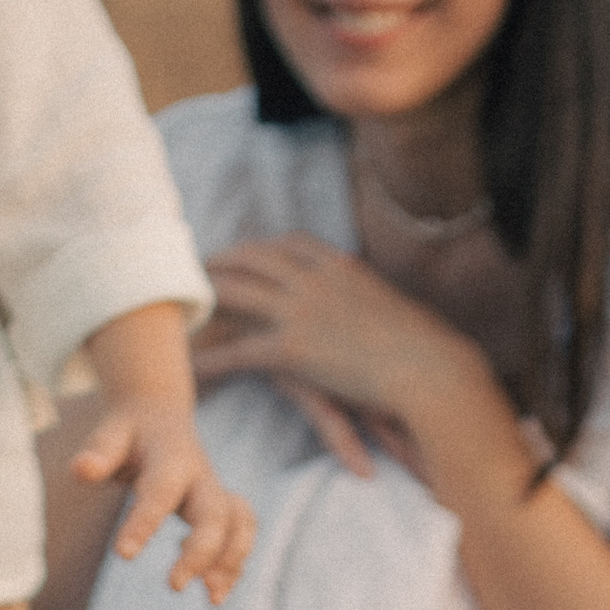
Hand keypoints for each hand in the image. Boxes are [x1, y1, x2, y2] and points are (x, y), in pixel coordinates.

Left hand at [70, 397, 256, 603]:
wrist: (160, 415)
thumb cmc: (129, 432)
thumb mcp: (111, 434)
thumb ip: (99, 452)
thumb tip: (81, 469)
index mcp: (170, 458)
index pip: (161, 491)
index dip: (145, 522)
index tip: (123, 555)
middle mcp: (200, 476)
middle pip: (214, 514)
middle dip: (200, 551)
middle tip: (174, 587)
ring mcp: (216, 492)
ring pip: (239, 524)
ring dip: (231, 560)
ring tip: (212, 598)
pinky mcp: (223, 508)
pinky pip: (240, 535)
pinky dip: (234, 564)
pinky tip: (214, 592)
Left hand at [198, 235, 490, 470]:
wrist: (428, 366)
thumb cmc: (420, 346)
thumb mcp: (390, 308)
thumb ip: (367, 297)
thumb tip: (366, 303)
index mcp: (341, 265)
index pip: (291, 243)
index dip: (261, 246)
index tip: (244, 249)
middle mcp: (316, 279)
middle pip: (254, 258)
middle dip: (222, 260)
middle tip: (197, 268)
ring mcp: (301, 311)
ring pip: (237, 293)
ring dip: (205, 296)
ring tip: (181, 305)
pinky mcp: (292, 349)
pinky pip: (238, 350)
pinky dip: (211, 356)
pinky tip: (190, 364)